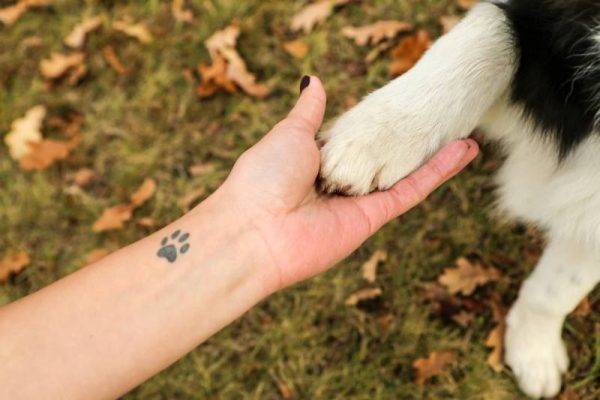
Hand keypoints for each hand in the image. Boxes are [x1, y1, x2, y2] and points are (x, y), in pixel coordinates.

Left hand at [215, 76, 478, 291]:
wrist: (255, 231)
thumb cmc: (263, 177)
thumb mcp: (289, 134)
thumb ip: (310, 112)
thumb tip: (315, 82)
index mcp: (316, 160)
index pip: (354, 139)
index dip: (377, 124)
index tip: (399, 109)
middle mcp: (340, 182)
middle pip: (385, 157)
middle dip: (412, 141)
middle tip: (439, 118)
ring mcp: (358, 201)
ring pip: (405, 173)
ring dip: (436, 154)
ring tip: (465, 132)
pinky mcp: (373, 218)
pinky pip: (411, 191)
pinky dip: (437, 171)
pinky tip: (462, 151)